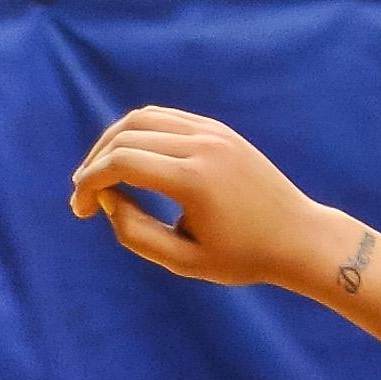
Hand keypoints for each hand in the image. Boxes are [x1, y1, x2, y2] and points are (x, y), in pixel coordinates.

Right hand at [67, 106, 355, 288]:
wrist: (300, 237)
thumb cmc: (242, 257)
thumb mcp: (182, 261)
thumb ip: (134, 233)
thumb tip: (106, 199)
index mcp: (194, 180)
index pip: (121, 162)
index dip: (89, 181)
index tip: (80, 208)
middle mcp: (202, 146)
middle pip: (125, 135)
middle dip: (94, 163)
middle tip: (86, 195)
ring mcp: (213, 133)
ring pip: (141, 119)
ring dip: (112, 142)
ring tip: (102, 173)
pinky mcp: (219, 130)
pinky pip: (165, 118)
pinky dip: (138, 133)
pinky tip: (130, 160)